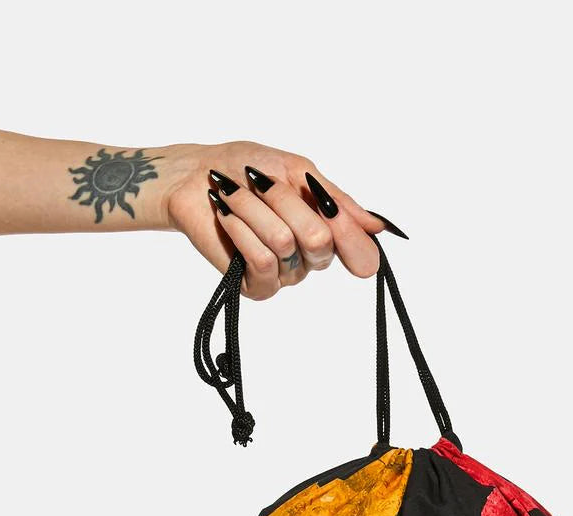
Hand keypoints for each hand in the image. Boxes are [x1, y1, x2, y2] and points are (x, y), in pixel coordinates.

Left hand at [163, 140, 406, 299]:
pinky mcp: (257, 287)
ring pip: (285, 244)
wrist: (195, 178)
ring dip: (255, 209)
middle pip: (320, 240)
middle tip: (259, 183)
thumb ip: (336, 200)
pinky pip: (262, 261)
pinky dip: (242, 230)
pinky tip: (227, 216)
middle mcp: (310, 258)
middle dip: (286, 202)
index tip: (328, 210)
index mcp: (327, 232)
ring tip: (233, 194)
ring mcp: (285, 275)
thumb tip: (378, 227)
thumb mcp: (298, 172)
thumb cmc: (244, 170)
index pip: (357, 249)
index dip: (350, 233)